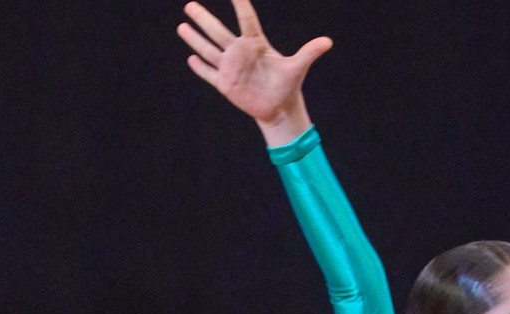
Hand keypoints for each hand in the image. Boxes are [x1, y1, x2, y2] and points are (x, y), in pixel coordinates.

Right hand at [179, 1, 330, 143]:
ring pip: (208, 50)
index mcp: (256, 43)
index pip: (246, 18)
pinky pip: (209, 74)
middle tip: (190, 5)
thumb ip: (309, 53)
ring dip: (195, 39)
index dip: (240, 4)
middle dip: (204, 19)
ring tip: (182, 26)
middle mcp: (240, 52)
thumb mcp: (298, 67)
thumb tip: (328, 42)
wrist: (279, 108)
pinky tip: (191, 58)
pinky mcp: (225, 84)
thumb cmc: (288, 85)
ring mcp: (230, 68)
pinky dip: (200, 68)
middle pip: (218, 32)